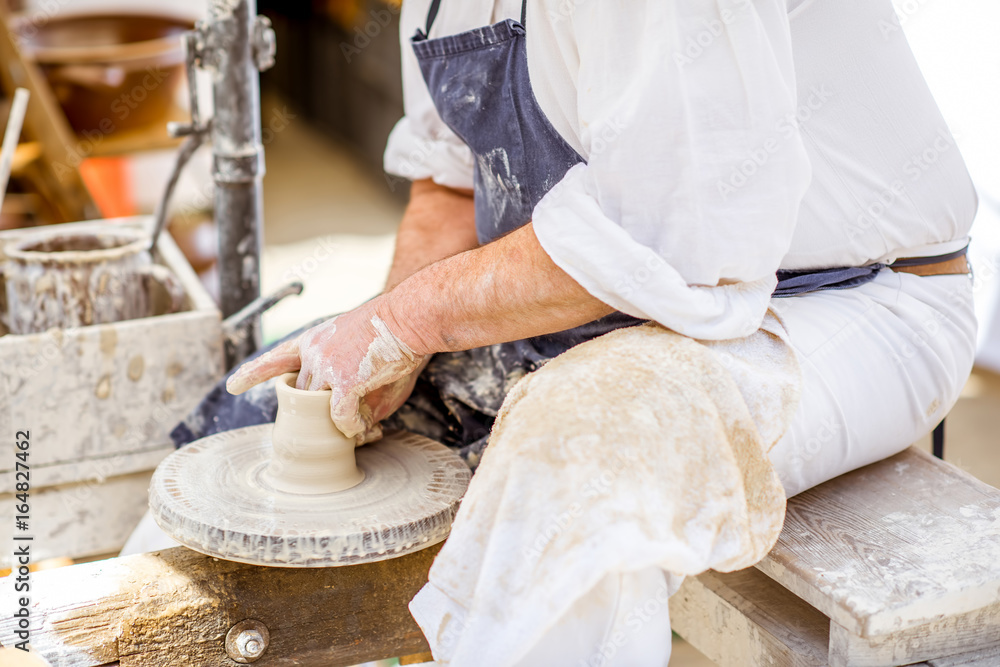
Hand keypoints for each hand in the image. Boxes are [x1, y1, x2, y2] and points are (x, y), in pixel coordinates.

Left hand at [226, 299, 424, 443]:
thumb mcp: (366, 362)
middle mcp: (313, 352)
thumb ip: (354, 393)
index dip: (254, 372)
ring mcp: (325, 366)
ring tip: (368, 425)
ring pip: (320, 408)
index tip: (232, 386)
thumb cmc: (396, 337)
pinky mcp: (343, 381)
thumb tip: (357, 430)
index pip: (278, 358)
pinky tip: (366, 428)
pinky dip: (352, 426)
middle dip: (325, 413)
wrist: (410, 318)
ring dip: (341, 422)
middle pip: (306, 394)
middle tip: (353, 423)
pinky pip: (340, 417)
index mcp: (315, 340)